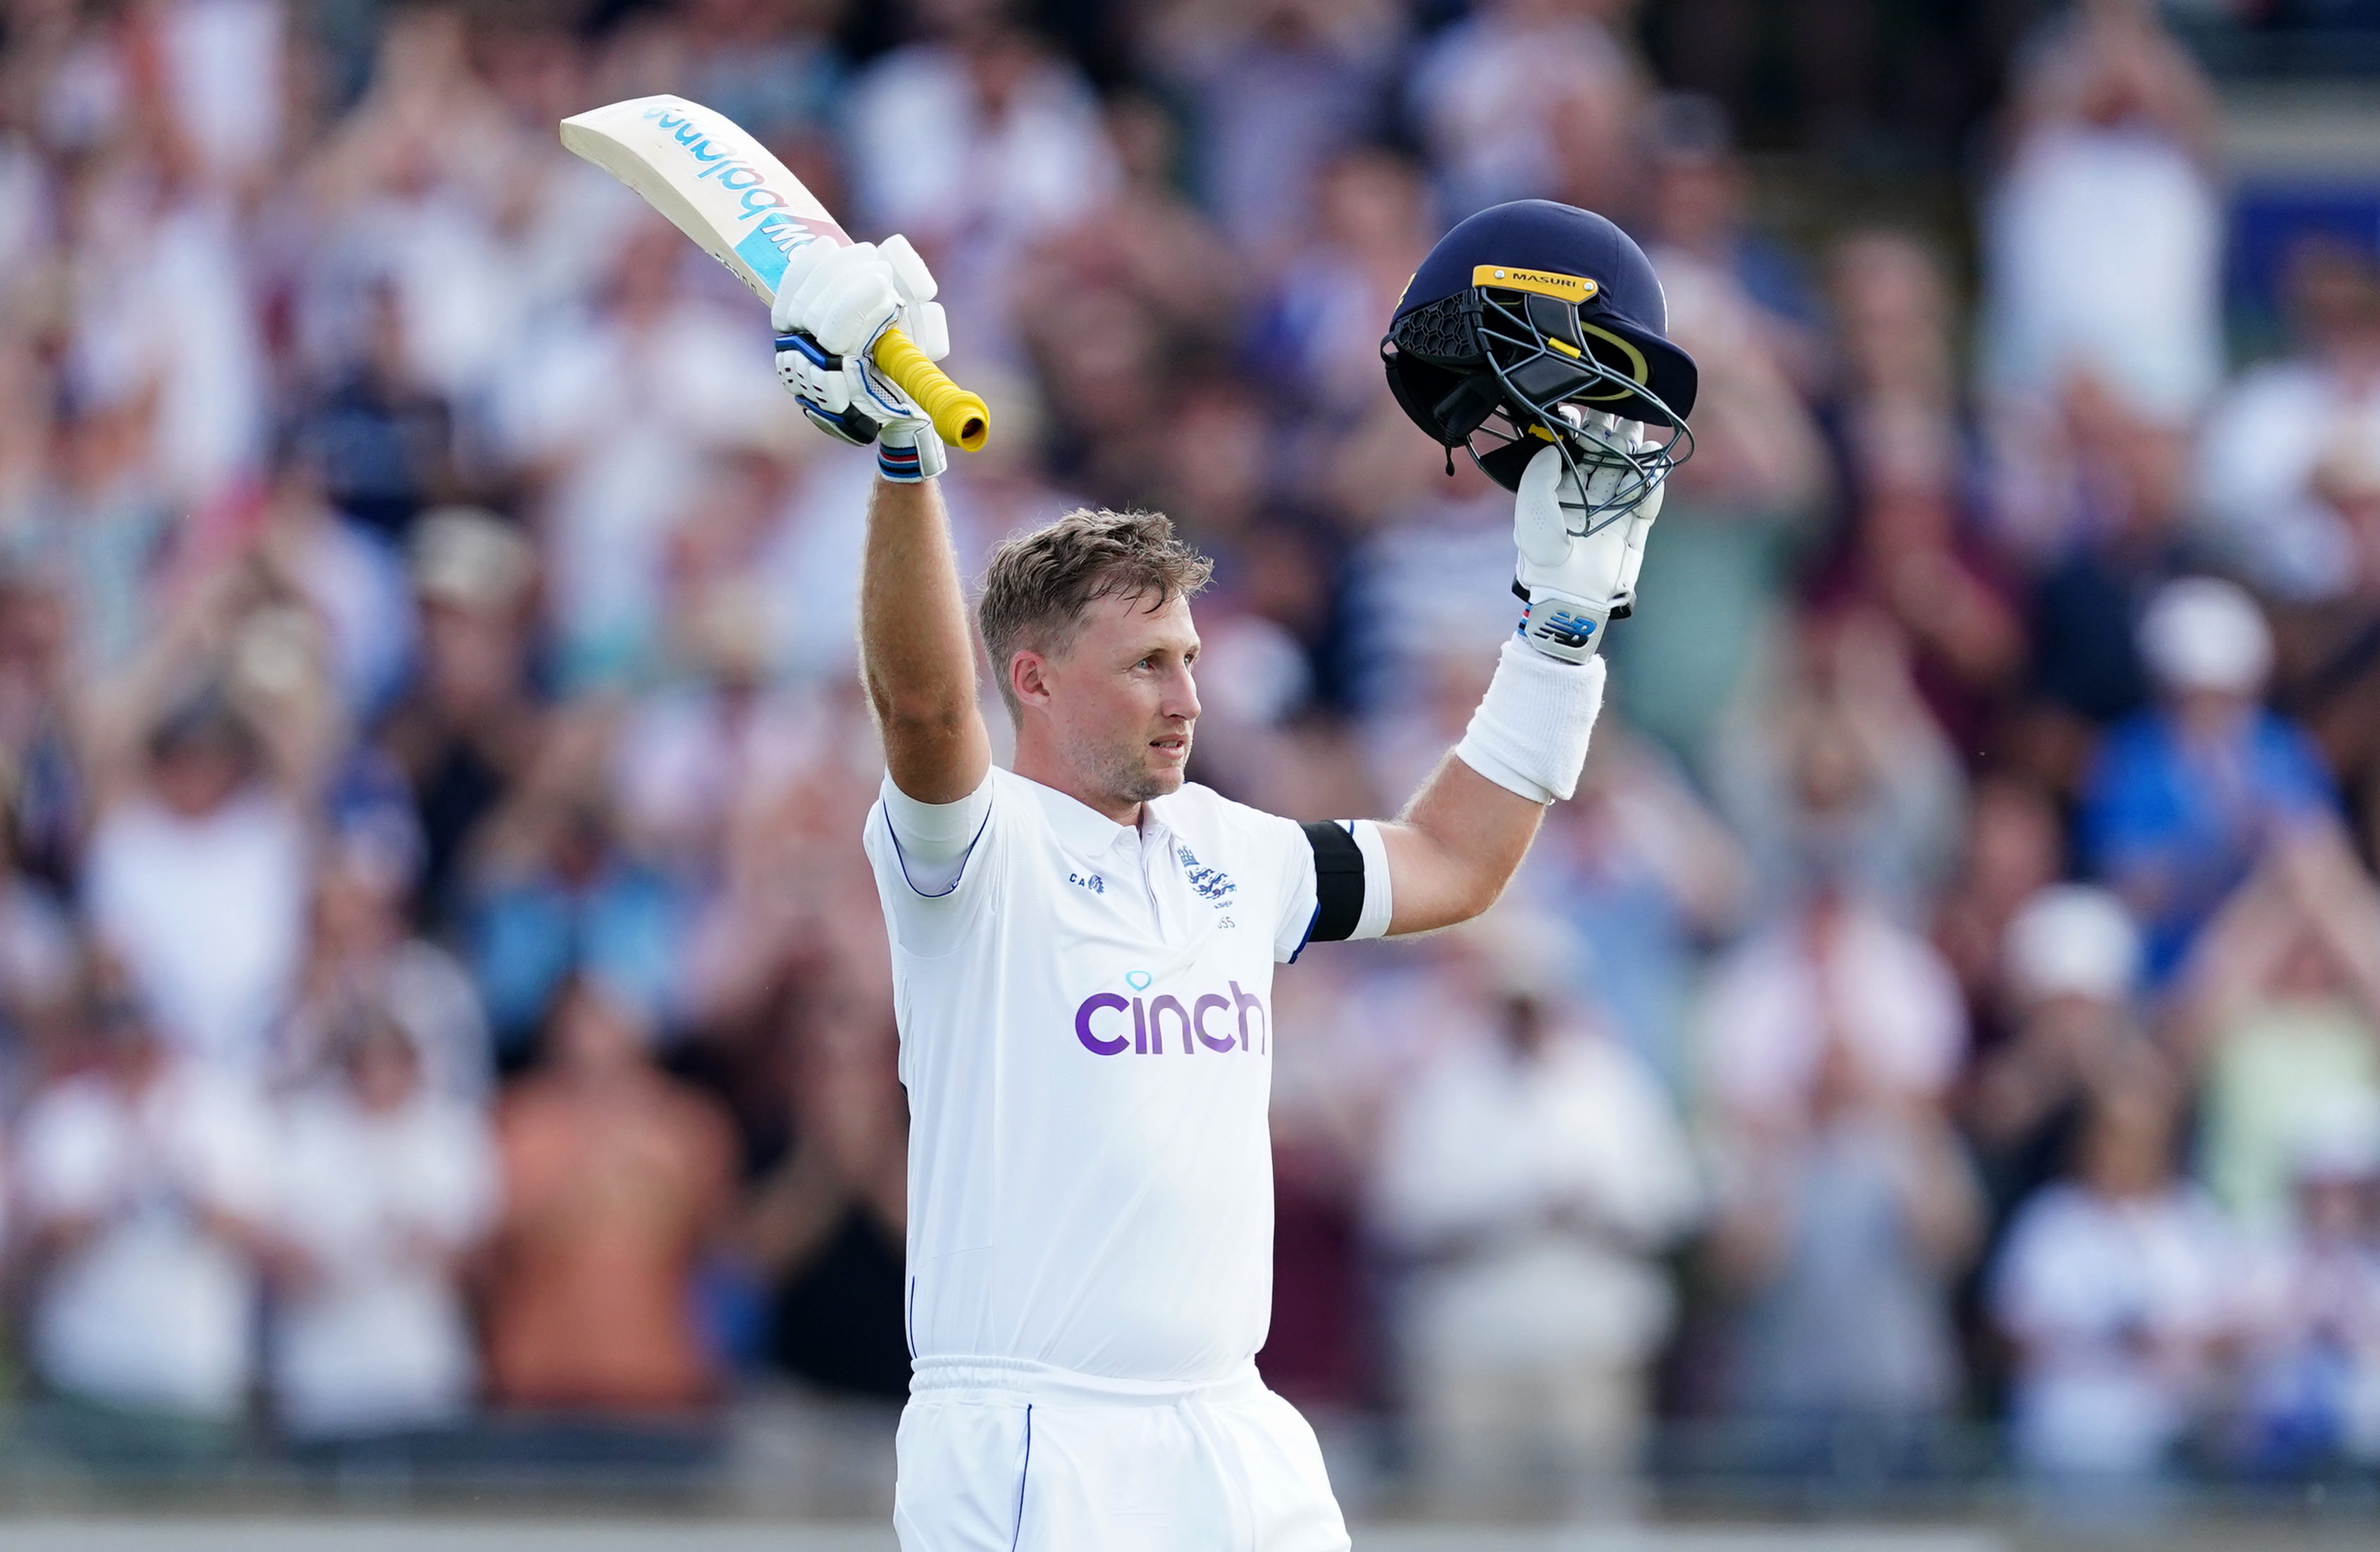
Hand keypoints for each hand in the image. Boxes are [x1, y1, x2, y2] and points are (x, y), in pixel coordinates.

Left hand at [770, 235, 950, 478]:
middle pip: (817, 312)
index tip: (884, 285)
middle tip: (879, 267)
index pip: (837, 336)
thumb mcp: (917, 392)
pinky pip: (786, 292)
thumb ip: (931, 391)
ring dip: (834, 268)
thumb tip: (960, 410)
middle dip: (848, 280)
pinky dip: (806, 266)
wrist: (865, 409)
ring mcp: (791, 346)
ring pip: (802, 298)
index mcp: (839, 389)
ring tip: (865, 254)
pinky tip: (826, 245)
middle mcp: (807, 368)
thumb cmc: (899, 395)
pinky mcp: (784, 327)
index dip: (855, 304)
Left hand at [1512, 420, 1663, 661]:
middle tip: (1619, 406)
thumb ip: (1538, 475)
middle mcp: (1586, 496)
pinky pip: (1647, 498)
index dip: (1576, 429)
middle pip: (1602, 455)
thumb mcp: (1530, 510)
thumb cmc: (1543, 555)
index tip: (1579, 409)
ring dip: (1633, 448)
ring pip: (1627, 470)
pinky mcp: (1634, 527)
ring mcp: (1612, 510)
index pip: (1570, 451)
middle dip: (1610, 430)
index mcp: (1558, 490)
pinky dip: (1653, 479)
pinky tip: (1654, 457)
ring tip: (1636, 424)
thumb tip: (1555, 448)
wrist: (1570, 595)